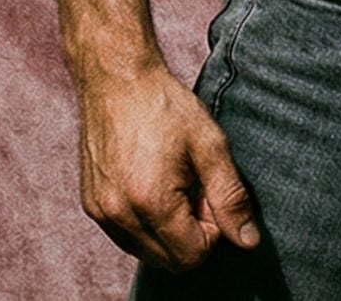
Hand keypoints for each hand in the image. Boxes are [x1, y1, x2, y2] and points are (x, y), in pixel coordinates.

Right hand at [77, 62, 260, 269]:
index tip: (209, 193)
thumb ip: (230, 197)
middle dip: (191, 233)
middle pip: (169, 261)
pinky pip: (126, 237)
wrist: (118, 78)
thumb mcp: (209, 145)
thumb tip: (248, 241)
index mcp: (151, 202)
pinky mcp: (91, 205)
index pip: (192, 255)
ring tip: (174, 183)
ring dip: (168, 231)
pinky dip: (146, 224)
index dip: (212, 229)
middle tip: (194, 188)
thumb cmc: (165, 105)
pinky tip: (152, 184)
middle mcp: (119, 215)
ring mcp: (100, 212)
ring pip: (147, 252)